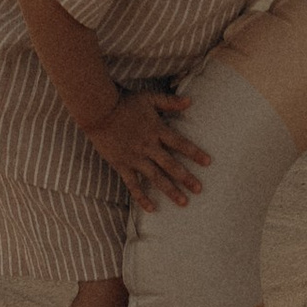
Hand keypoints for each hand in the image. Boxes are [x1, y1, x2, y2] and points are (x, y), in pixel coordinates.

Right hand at [91, 89, 209, 210]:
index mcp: (156, 130)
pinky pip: (133, 185)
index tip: (208, 162)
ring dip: (170, 190)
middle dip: (186, 177)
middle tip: (199, 189)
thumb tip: (190, 101)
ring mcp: (135, 157)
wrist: (98, 109)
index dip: (195, 153)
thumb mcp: (149, 97)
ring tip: (183, 202)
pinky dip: (142, 197)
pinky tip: (152, 209)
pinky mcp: (122, 165)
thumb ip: (170, 101)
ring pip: (156, 177)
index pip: (180, 143)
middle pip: (171, 164)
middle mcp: (148, 146)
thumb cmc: (124, 101)